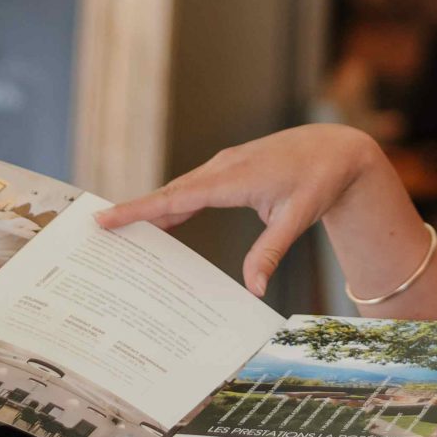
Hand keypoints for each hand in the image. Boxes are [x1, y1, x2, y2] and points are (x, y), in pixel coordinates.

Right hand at [96, 124, 394, 295]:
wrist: (338, 148)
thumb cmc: (320, 179)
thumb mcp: (299, 217)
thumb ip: (271, 251)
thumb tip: (253, 288)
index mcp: (235, 177)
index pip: (178, 198)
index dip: (140, 209)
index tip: (107, 218)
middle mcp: (223, 167)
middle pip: (170, 194)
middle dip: (134, 211)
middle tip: (98, 231)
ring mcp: (225, 166)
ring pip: (180, 190)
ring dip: (151, 208)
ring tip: (119, 231)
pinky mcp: (229, 169)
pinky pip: (193, 188)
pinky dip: (173, 204)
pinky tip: (162, 223)